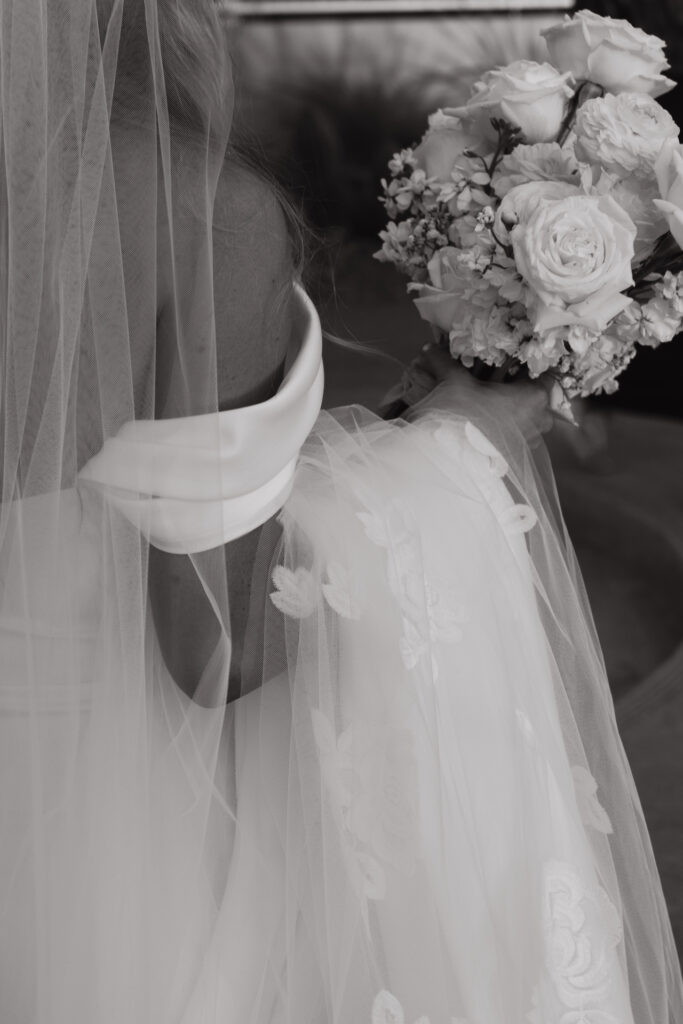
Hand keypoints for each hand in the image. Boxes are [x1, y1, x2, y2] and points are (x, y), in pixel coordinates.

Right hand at [415, 344, 553, 445]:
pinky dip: (507, 427)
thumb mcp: (455, 383)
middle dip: (518, 389)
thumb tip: (429, 347)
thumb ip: (445, 362)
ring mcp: (531, 439)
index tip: (507, 365)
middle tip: (495, 384)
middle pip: (535, 395)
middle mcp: (540, 418)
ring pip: (528, 416)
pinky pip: (519, 433)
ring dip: (513, 409)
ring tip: (489, 405)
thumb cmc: (465, 417)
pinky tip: (488, 424)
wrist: (455, 457)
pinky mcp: (519, 454)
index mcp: (535, 396)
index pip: (541, 373)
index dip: (523, 367)